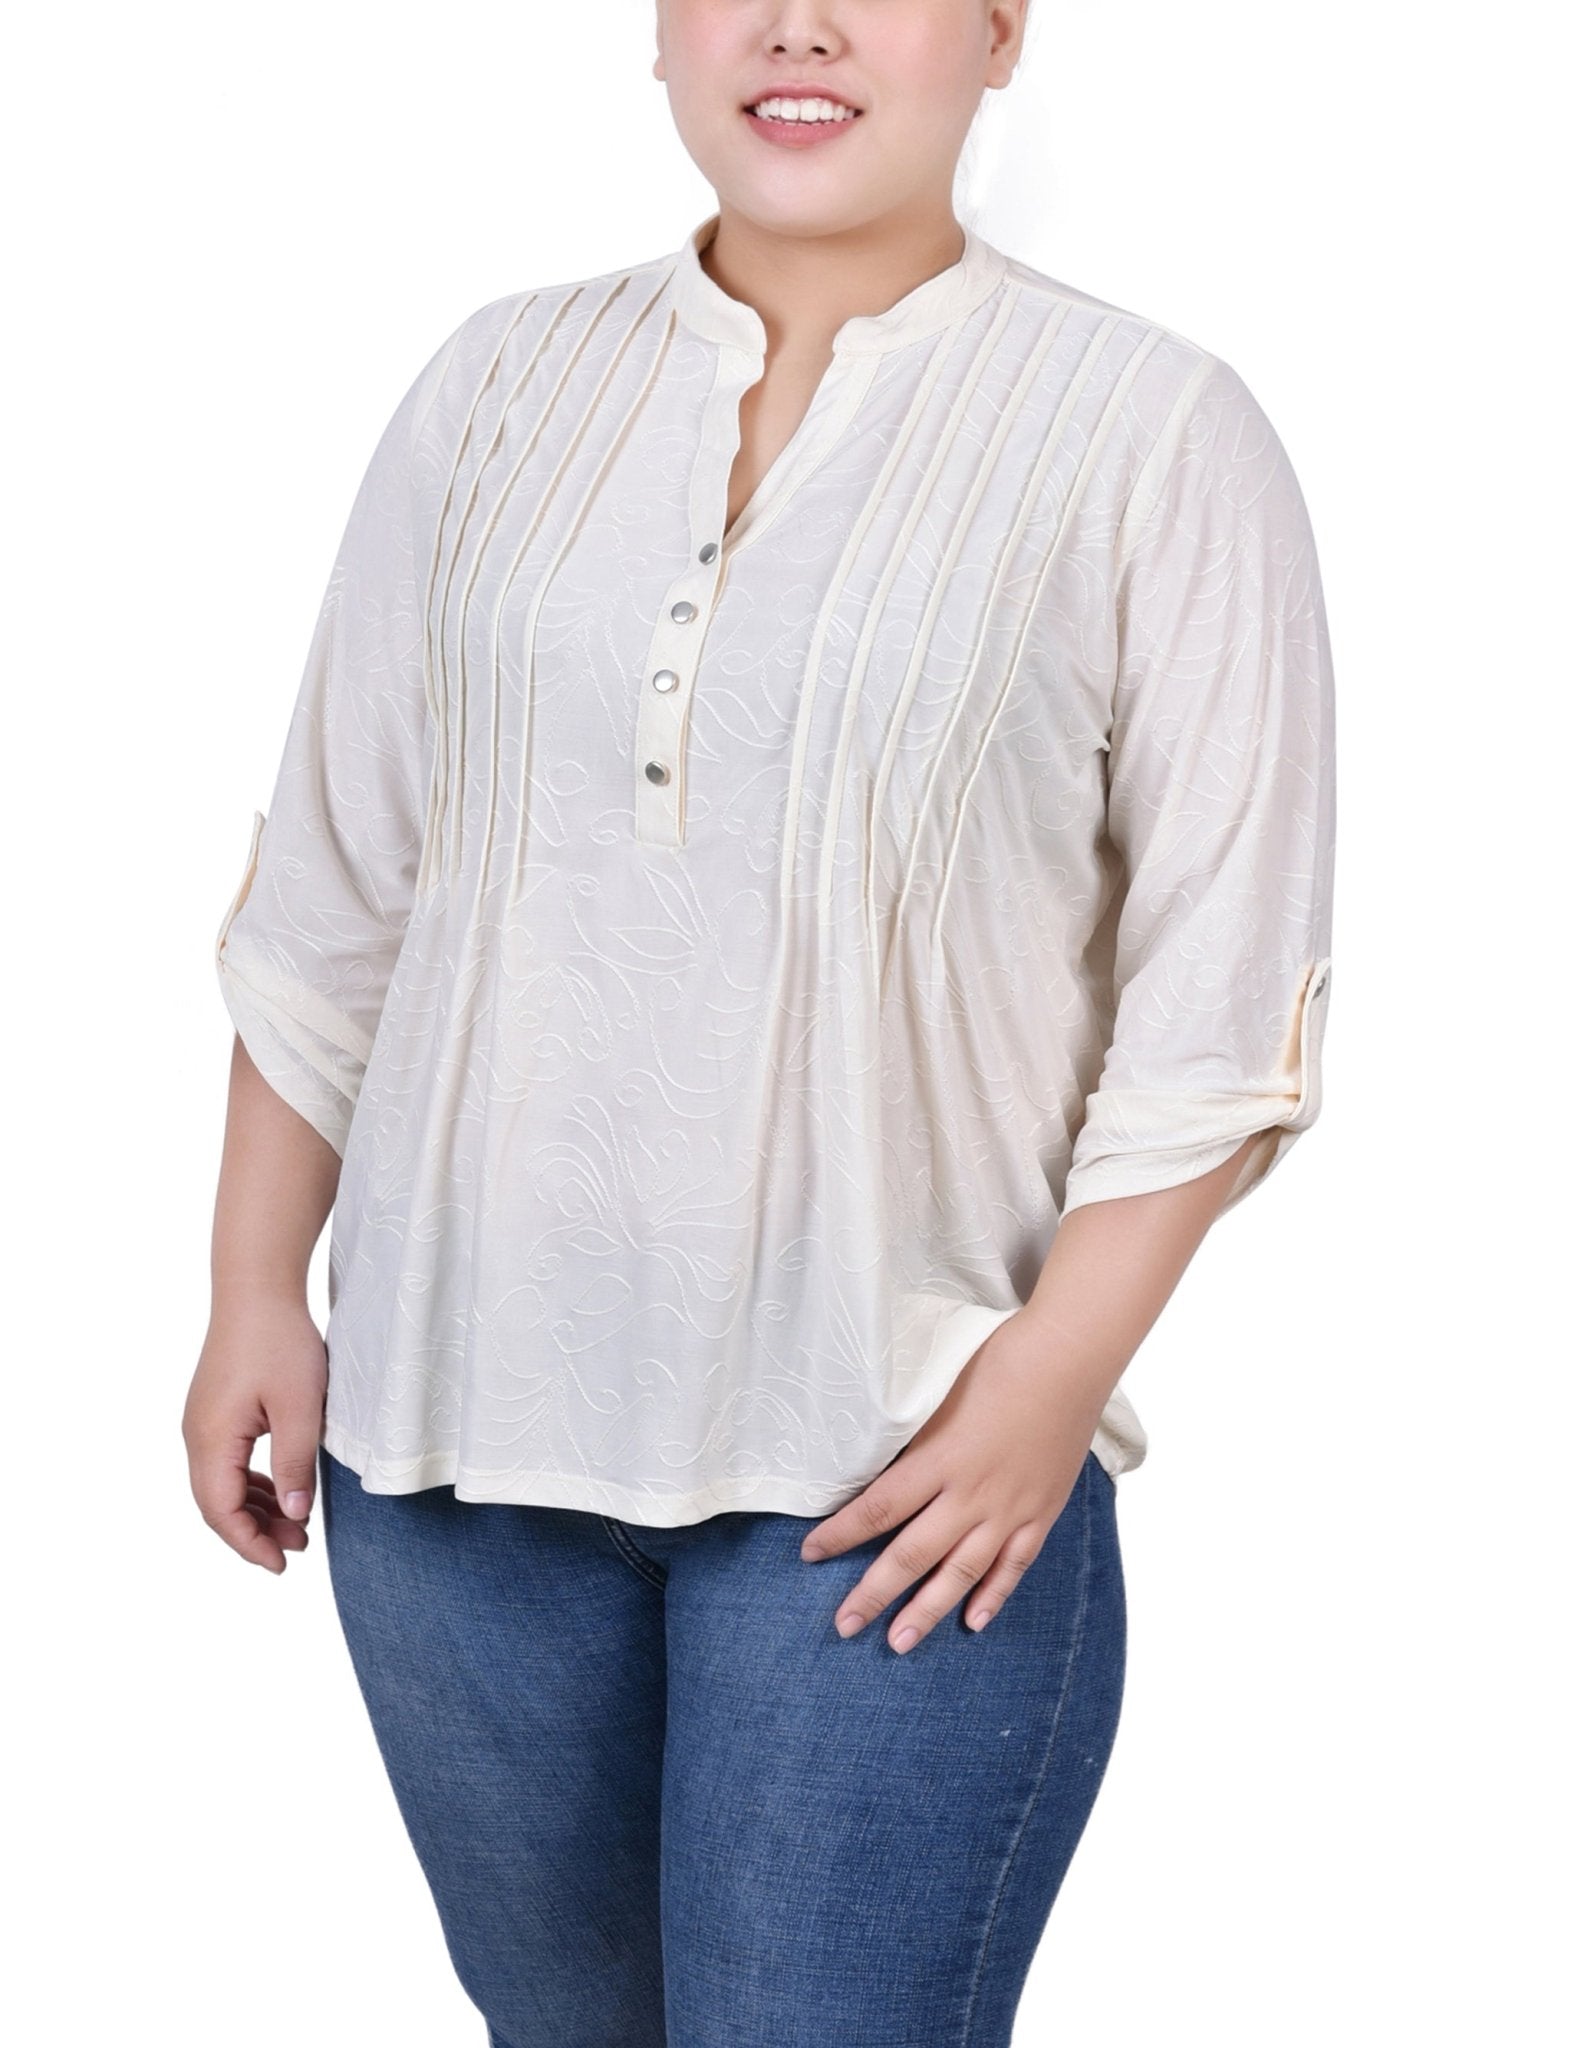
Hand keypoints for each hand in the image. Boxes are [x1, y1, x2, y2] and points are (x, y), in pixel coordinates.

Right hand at [182, 1291, 327, 1573]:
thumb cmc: (280, 1342)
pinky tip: (281, 1491)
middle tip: (299, 1548)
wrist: (257, 1289)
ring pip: (222, 1485)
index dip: (250, 1544)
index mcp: (211, 1439)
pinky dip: (253, 1484)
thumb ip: (295, 1465)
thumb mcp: (299, 1409)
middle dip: (255, 1532)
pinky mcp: (216, 1411)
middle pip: (217, 1504)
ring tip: (297, 1526)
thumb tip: (294, 1516)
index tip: (283, 1564)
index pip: (221, 1511)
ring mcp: (203, 1423)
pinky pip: (228, 1463)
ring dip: (256, 1509)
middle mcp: (197, 1435)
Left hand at [798, 1310, 1112, 1652]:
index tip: (810, 1554)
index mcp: (939, 1459)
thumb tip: (878, 1469)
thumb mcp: (939, 1396)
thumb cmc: (997, 1363)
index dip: (840, 1534)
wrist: (1068, 1358)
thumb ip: (913, 1440)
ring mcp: (1010, 1509)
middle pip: (912, 1554)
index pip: (878, 1508)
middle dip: (874, 1593)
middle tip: (844, 1626)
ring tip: (899, 1642)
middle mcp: (971, 1494)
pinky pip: (1014, 1565)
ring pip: (961, 1572)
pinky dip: (994, 1596)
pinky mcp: (1042, 1511)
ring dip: (927, 1610)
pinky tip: (973, 1622)